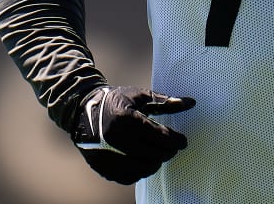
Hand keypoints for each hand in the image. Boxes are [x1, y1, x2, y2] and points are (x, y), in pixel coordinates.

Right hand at [69, 85, 194, 184]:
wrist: (81, 111)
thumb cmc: (116, 101)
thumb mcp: (140, 96)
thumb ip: (166, 102)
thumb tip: (192, 103)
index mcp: (128, 120)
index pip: (161, 137)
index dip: (177, 141)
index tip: (183, 141)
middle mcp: (116, 140)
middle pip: (154, 155)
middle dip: (169, 152)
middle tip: (173, 147)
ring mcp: (107, 155)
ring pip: (143, 169)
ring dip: (156, 163)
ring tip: (159, 154)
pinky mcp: (101, 166)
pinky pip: (128, 177)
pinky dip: (140, 171)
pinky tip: (143, 161)